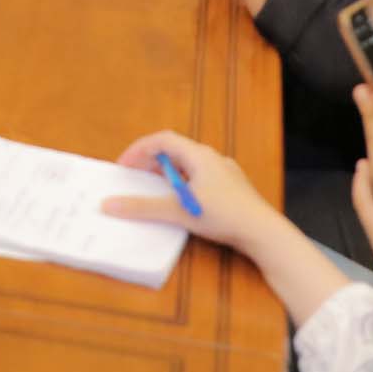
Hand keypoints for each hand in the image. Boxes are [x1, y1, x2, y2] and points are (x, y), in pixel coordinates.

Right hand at [103, 131, 289, 257]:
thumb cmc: (223, 215)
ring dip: (167, 175)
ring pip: (188, 166)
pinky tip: (182, 203)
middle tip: (134, 178)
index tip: (123, 166)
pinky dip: (183, 185)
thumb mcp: (178, 211)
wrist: (263, 231)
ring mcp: (224, 172)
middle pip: (175, 151)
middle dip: (151, 162)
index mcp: (199, 155)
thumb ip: (143, 207)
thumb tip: (109, 204)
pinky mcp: (231, 188)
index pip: (162, 140)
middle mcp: (212, 158)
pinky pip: (200, 178)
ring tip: (153, 191)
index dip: (139, 149)